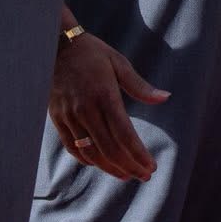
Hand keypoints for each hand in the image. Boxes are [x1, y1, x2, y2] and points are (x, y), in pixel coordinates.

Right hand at [47, 29, 167, 182]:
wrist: (55, 45)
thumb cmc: (92, 52)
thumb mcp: (119, 63)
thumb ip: (140, 86)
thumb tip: (165, 98)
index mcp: (104, 94)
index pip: (124, 134)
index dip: (138, 154)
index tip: (151, 167)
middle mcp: (85, 109)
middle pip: (109, 148)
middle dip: (129, 166)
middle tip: (144, 175)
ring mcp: (69, 115)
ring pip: (90, 152)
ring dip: (110, 167)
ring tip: (126, 175)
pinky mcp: (57, 118)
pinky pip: (72, 146)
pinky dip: (87, 159)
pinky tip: (101, 163)